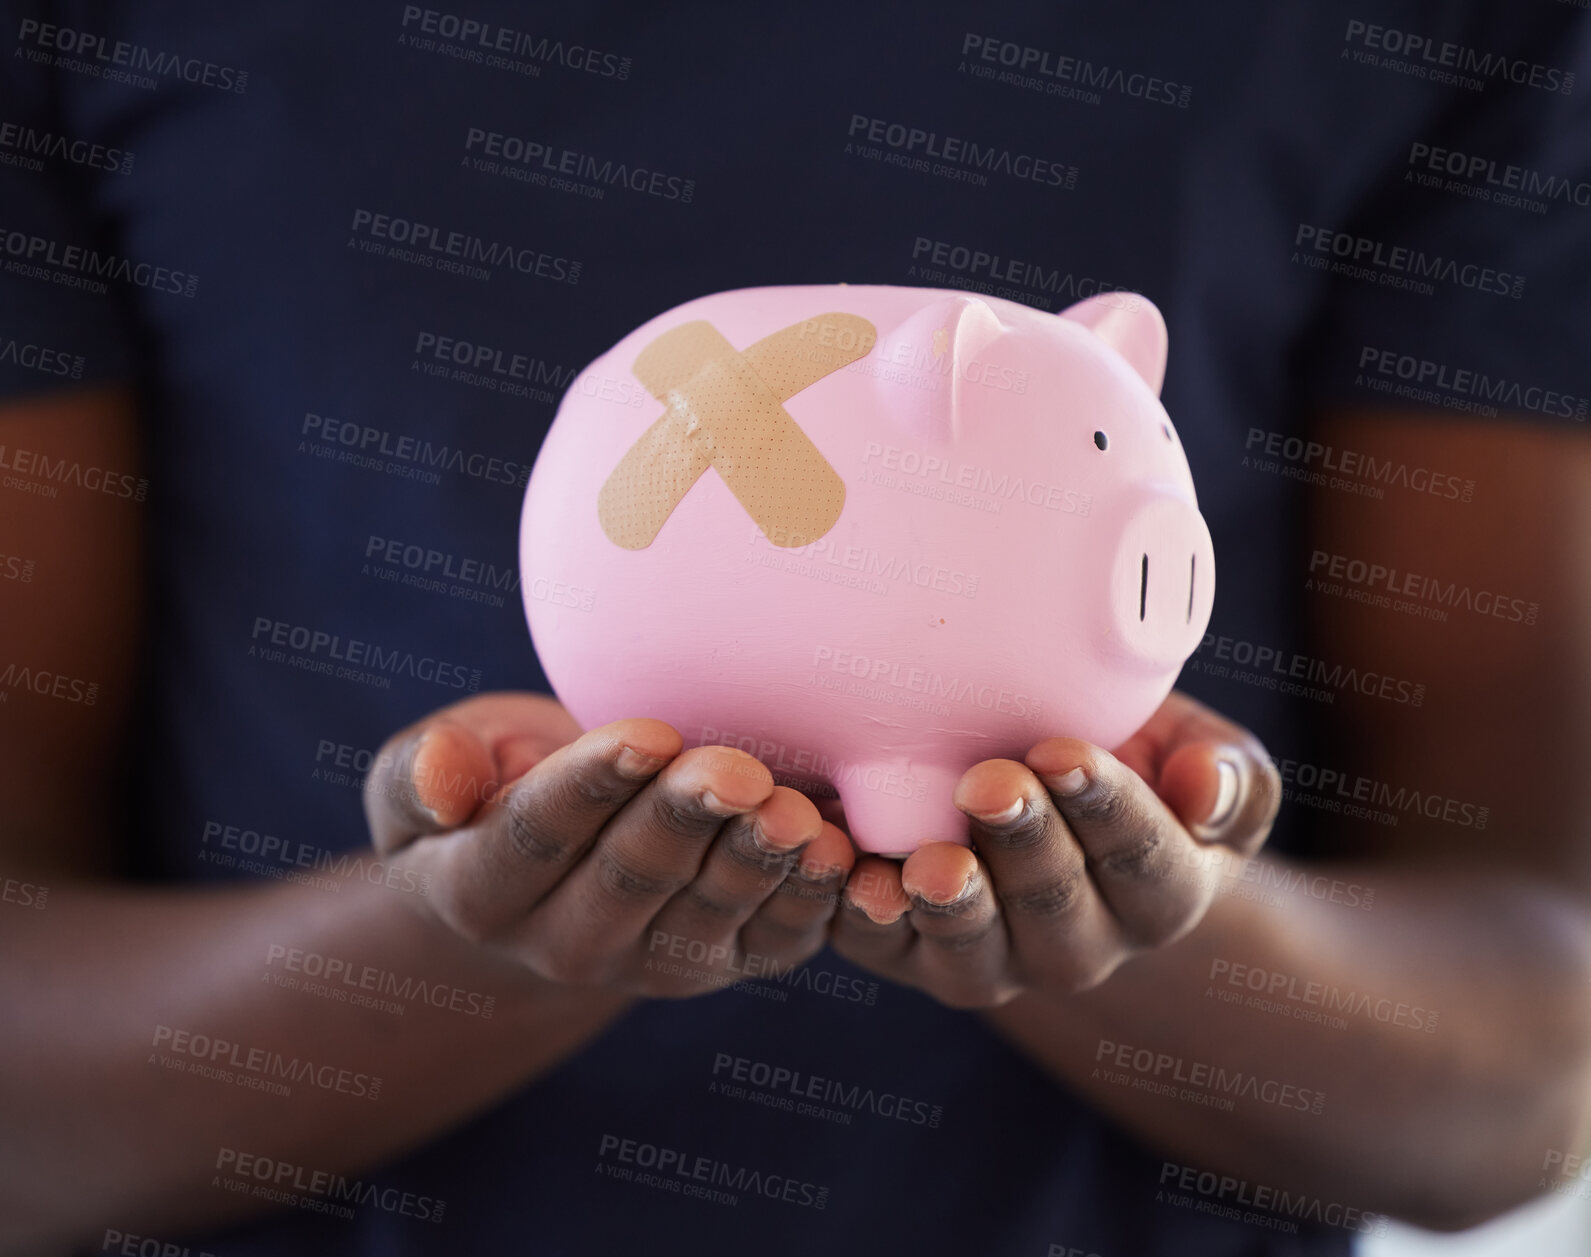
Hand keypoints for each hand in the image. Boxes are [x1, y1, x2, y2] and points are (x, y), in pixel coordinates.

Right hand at [363, 694, 853, 996]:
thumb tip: (437, 778)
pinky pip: (773, 939)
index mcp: (484, 889)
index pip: (537, 835)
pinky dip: (809, 900)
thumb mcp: (422, 773)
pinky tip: (837, 851)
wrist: (555, 859)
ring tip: (792, 813)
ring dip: (755, 862)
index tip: (644, 735)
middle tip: (736, 771)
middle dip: (688, 820)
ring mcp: (655, 960)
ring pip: (708, 911)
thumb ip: (419, 774)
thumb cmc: (488, 786)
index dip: (592, 785)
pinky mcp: (729, 959)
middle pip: (632, 877)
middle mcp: (568, 942)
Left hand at [829, 691, 1280, 1008]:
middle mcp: (1082, 945)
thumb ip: (1225, 772)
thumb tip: (1204, 790)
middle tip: (989, 780)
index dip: (1107, 808)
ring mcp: (994, 957)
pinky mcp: (911, 951)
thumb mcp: (1194, 751)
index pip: (1146, 860)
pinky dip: (865, 917)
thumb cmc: (1128, 756)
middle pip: (1056, 904)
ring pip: (975, 948)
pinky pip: (886, 948)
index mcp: (1162, 894)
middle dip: (1023, 842)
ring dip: (951, 905)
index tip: (1064, 753)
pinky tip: (853, 877)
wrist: (1039, 792)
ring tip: (931, 861)